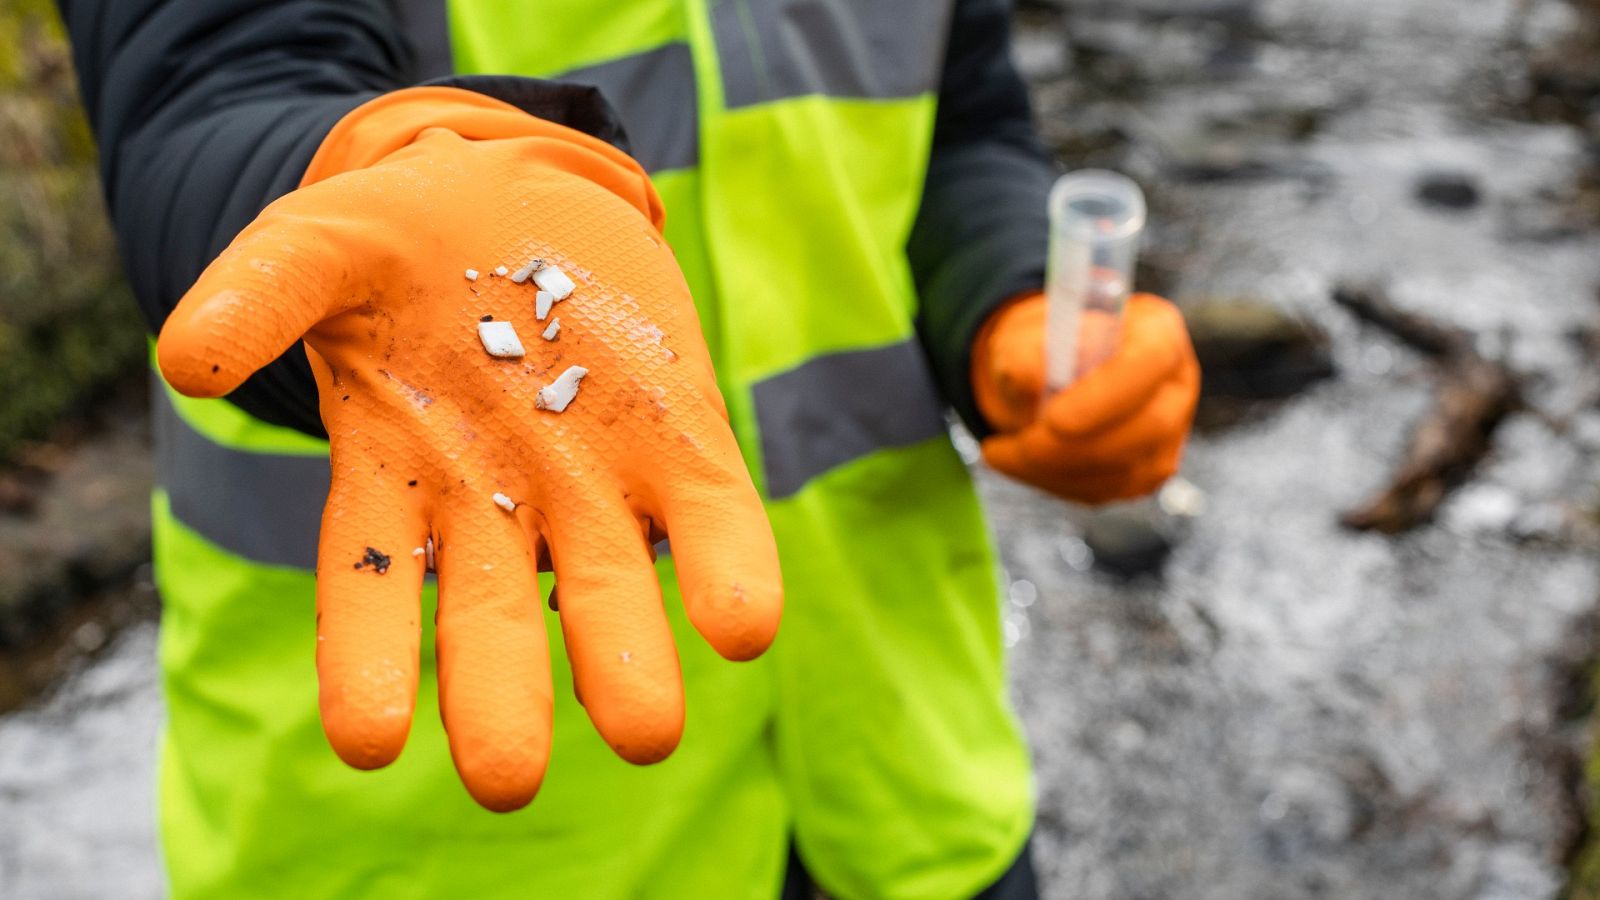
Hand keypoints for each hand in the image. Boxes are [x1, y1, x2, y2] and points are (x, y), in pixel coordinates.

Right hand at [156, 89, 782, 810]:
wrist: (517, 196)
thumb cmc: (396, 239)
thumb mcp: (319, 246)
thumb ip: (258, 294)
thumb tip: (184, 361)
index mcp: (394, 477)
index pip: (371, 591)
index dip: (367, 664)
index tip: (368, 743)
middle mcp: (496, 505)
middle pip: (495, 620)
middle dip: (503, 698)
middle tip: (506, 780)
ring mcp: (593, 478)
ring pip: (607, 584)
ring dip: (624, 658)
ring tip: (644, 729)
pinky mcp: (682, 436)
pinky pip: (711, 512)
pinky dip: (727, 564)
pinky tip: (740, 620)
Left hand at [971, 292, 1199, 504]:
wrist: (1045, 375)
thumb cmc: (1041, 347)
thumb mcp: (1023, 335)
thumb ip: (1024, 350)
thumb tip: (1026, 374)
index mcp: (1157, 332)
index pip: (1151, 362)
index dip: (1106, 396)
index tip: (1053, 420)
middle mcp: (1175, 384)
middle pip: (1149, 427)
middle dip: (1073, 447)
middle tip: (1013, 447)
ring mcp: (1169, 435)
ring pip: (1124, 470)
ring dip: (1052, 469)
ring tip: (1001, 452)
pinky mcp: (1146, 473)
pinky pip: (1105, 490)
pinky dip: (1054, 482)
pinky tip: (1021, 462)